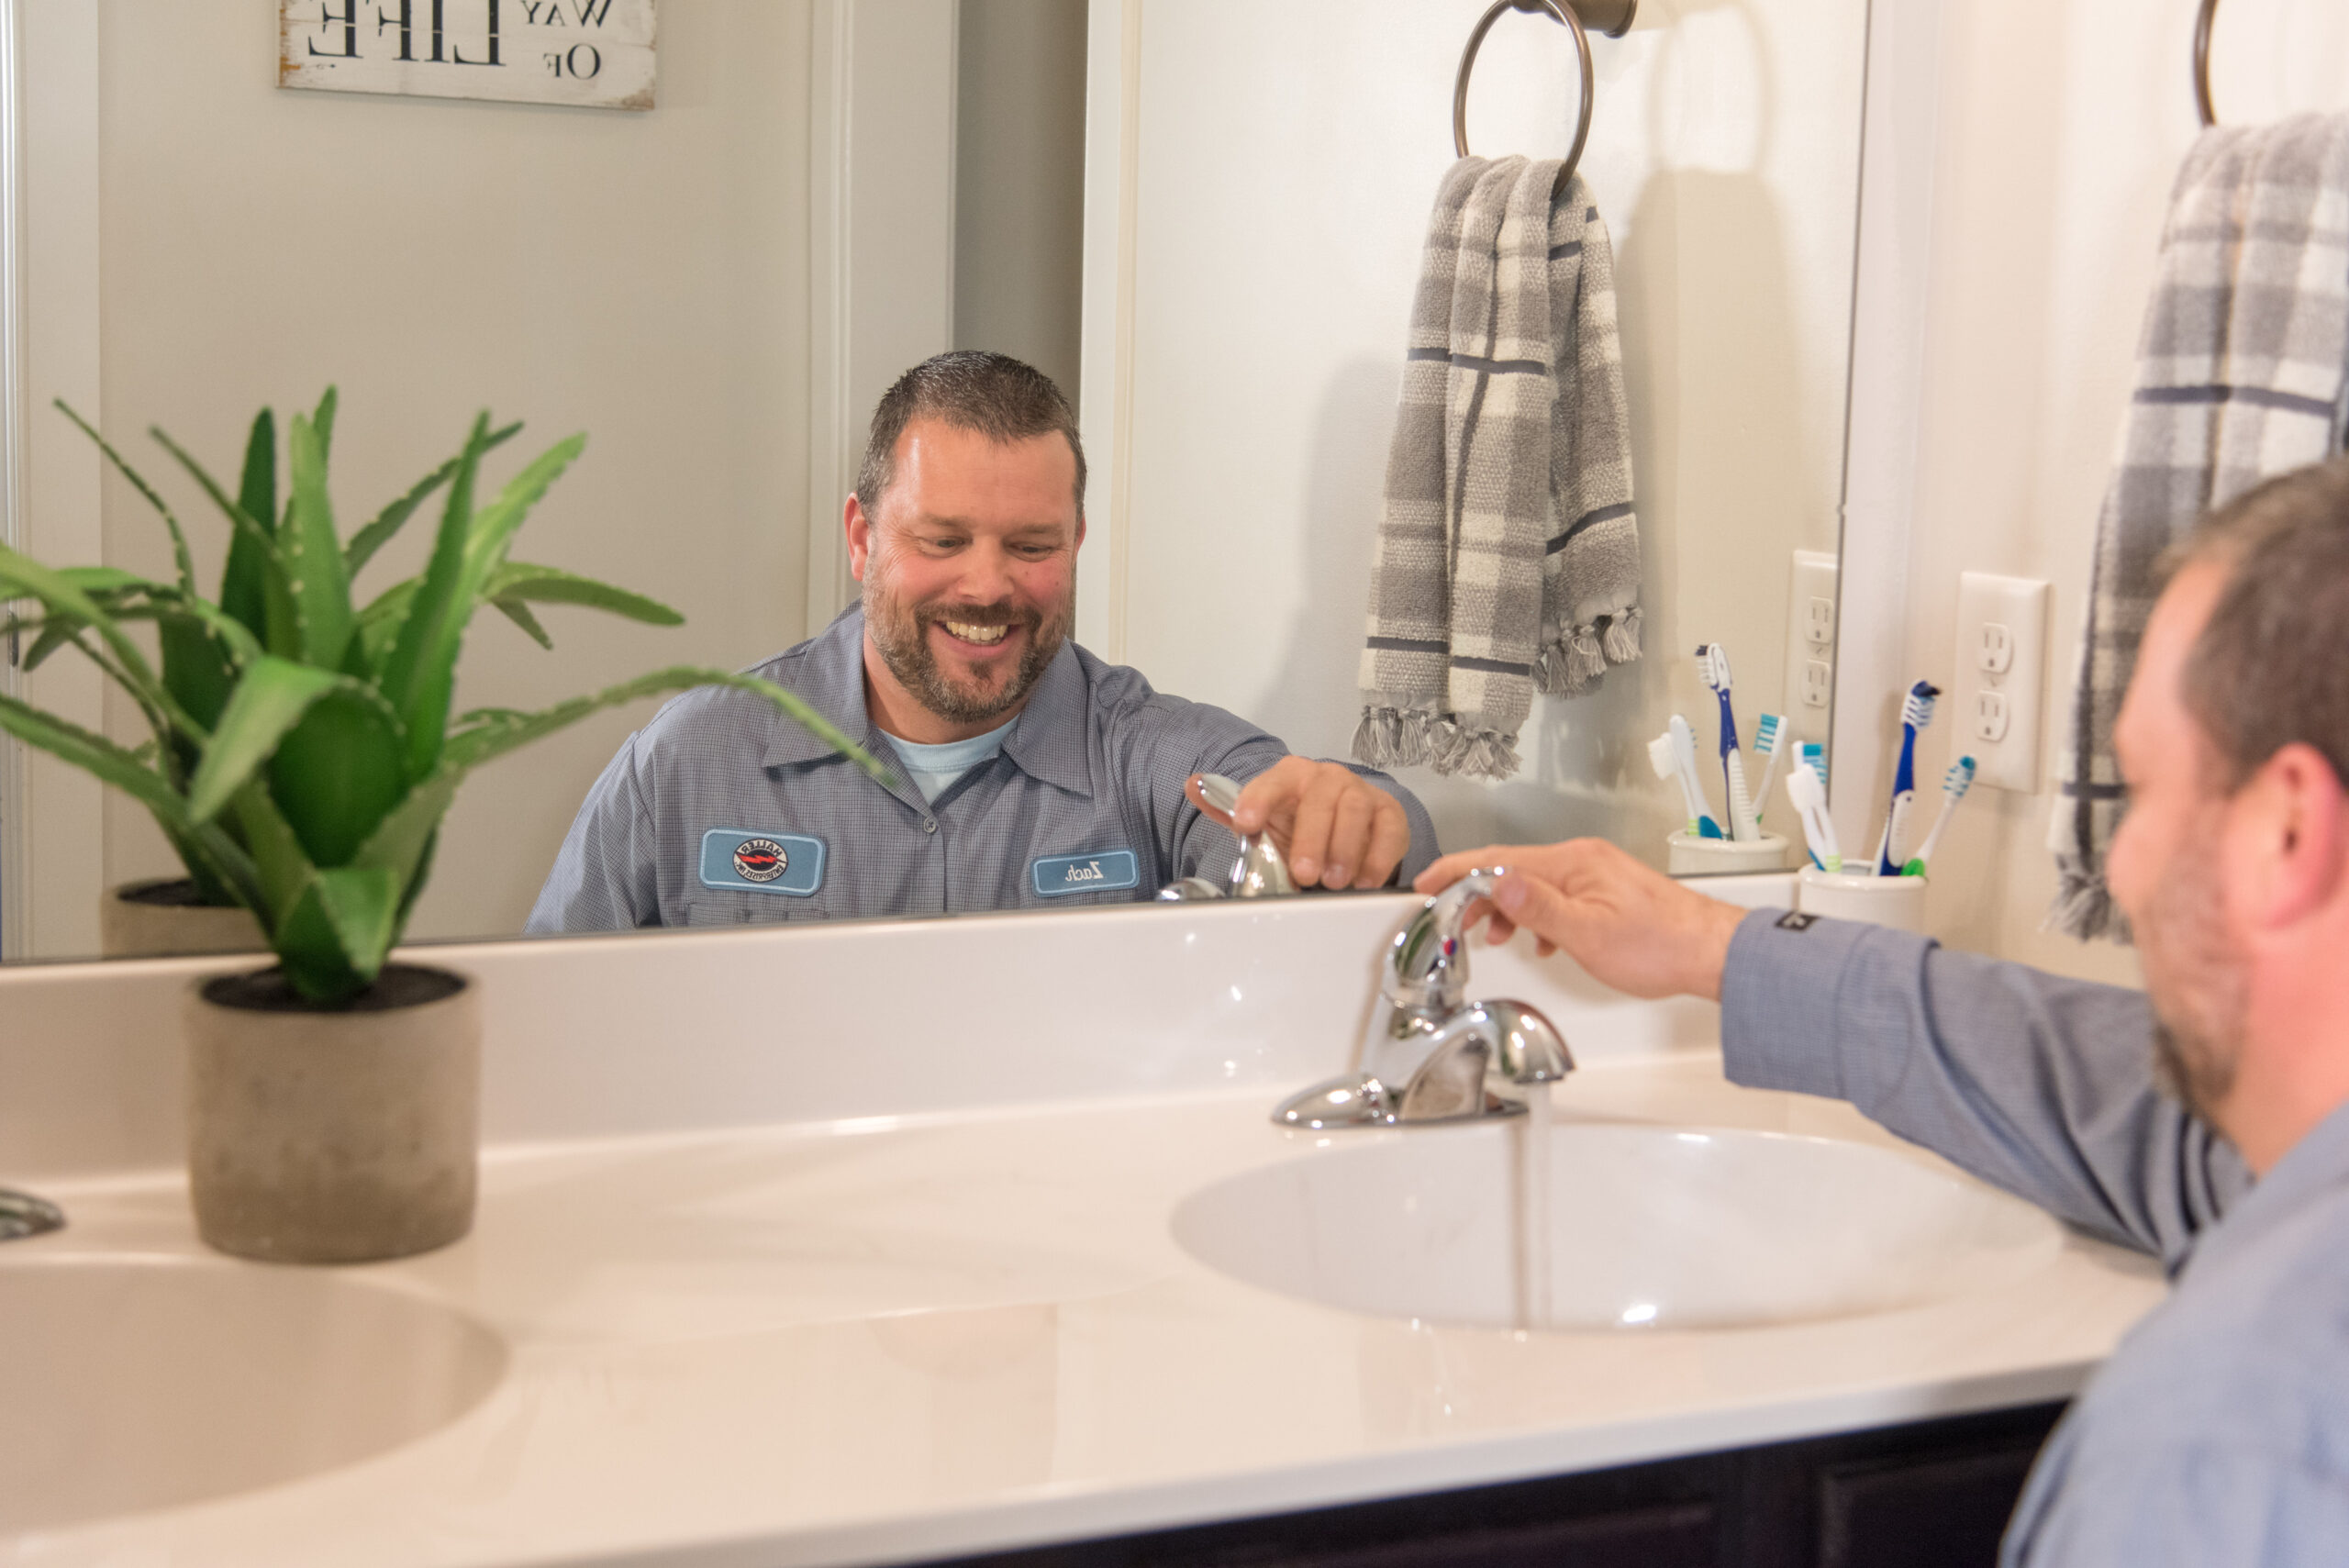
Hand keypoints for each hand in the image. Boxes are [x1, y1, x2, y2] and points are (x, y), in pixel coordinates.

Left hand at [1186, 758, 1411, 890]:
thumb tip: (1191, 785)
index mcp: (1290, 777)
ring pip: (1355, 810)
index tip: (1246, 825)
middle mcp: (1326, 778)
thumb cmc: (1298, 827)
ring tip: (1334, 882)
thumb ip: (1228, 808)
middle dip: (1310, 837)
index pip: (1272, 782)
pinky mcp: (1390, 814)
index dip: (1258, 800)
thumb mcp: (1264, 822)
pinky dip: (1378, 857)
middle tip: (1303, 873)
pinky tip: (1364, 881)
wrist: (1344, 830)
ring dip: (1344, 848)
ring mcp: (1361, 793)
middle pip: (1319, 799)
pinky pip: (1389, 831)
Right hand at [1412, 838, 1744, 1000]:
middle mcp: (1582, 859)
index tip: (1427, 883)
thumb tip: (1497, 881)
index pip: (1499, 859)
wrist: (1712, 952)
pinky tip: (1540, 940)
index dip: (1457, 871)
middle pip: (1512, 868)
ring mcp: (1596, 873)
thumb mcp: (1587, 934)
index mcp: (1573, 862)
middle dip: (1478, 894)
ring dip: (1509, 909)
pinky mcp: (1606, 890)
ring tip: (1496, 936)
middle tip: (1454, 919)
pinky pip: (1556, 896)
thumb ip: (1537, 907)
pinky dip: (1537, 916)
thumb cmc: (1659, 945)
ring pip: (1534, 884)